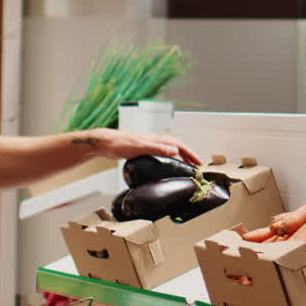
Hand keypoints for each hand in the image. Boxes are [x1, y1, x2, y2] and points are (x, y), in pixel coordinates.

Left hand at [79, 128, 201, 165]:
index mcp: (157, 139)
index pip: (179, 145)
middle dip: (188, 155)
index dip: (190, 154)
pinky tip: (166, 165)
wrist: (106, 143)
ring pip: (170, 149)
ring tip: (186, 166)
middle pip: (177, 146)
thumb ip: (157, 148)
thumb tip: (175, 150)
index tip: (199, 163)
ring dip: (180, 157)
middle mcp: (155, 140)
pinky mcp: (143, 149)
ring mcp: (149, 144)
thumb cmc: (120, 144)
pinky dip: (169, 158)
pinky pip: (162, 153)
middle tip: (196, 166)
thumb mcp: (140, 147)